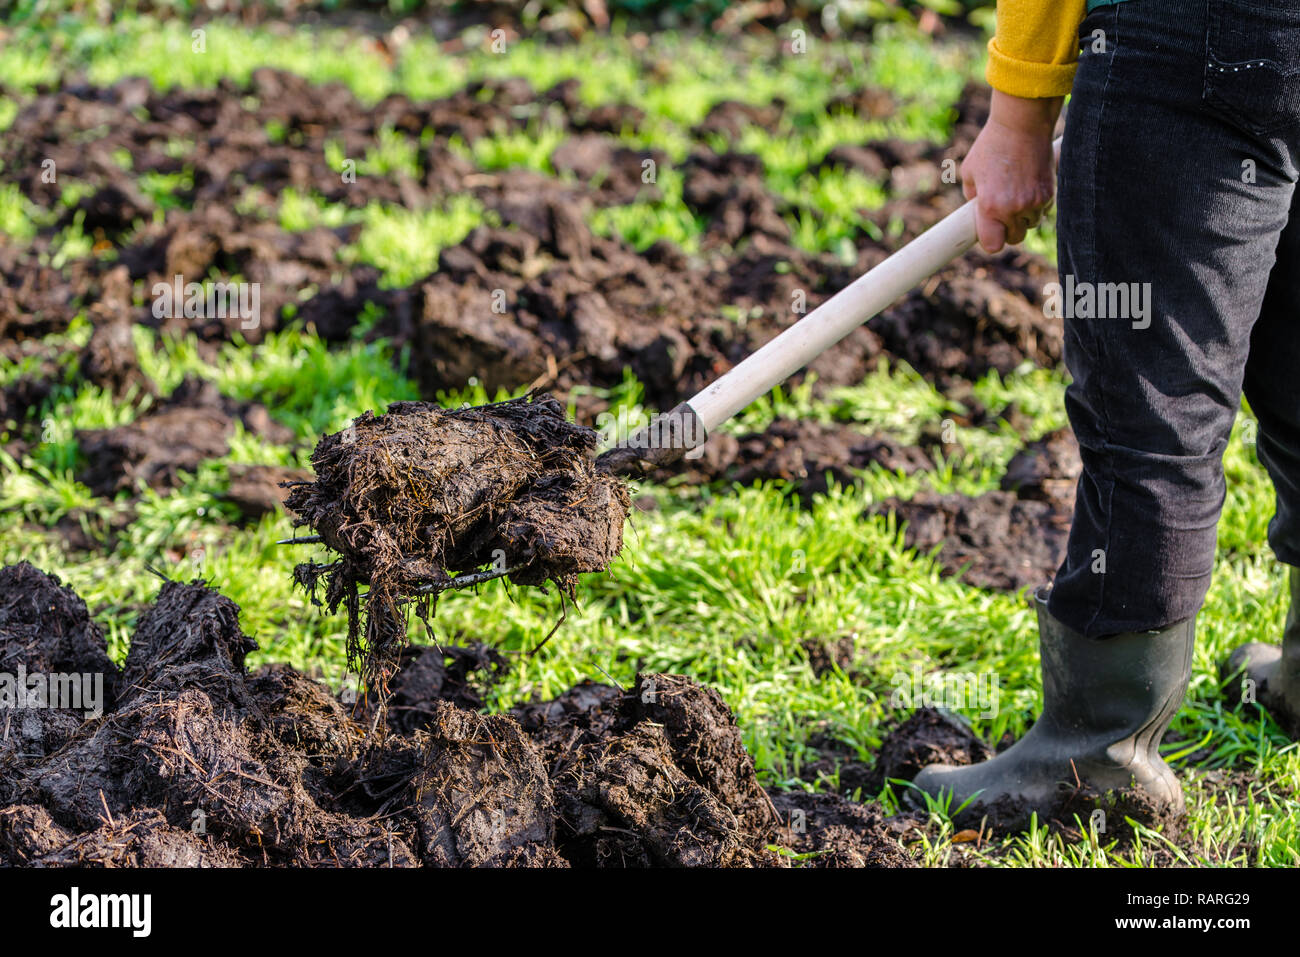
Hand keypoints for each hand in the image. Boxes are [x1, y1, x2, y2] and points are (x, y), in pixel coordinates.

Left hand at [961, 89, 1061, 253]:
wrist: (1022, 124)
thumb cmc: (992, 146)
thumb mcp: (970, 171)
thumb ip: (972, 196)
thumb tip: (975, 211)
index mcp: (990, 207)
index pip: (993, 245)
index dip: (991, 240)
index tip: (989, 232)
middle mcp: (1014, 209)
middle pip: (1014, 238)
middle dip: (1007, 229)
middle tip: (1001, 212)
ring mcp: (1034, 202)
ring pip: (1030, 225)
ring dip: (1023, 217)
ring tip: (1016, 194)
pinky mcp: (1050, 193)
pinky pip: (1043, 210)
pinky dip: (1037, 204)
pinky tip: (1029, 185)